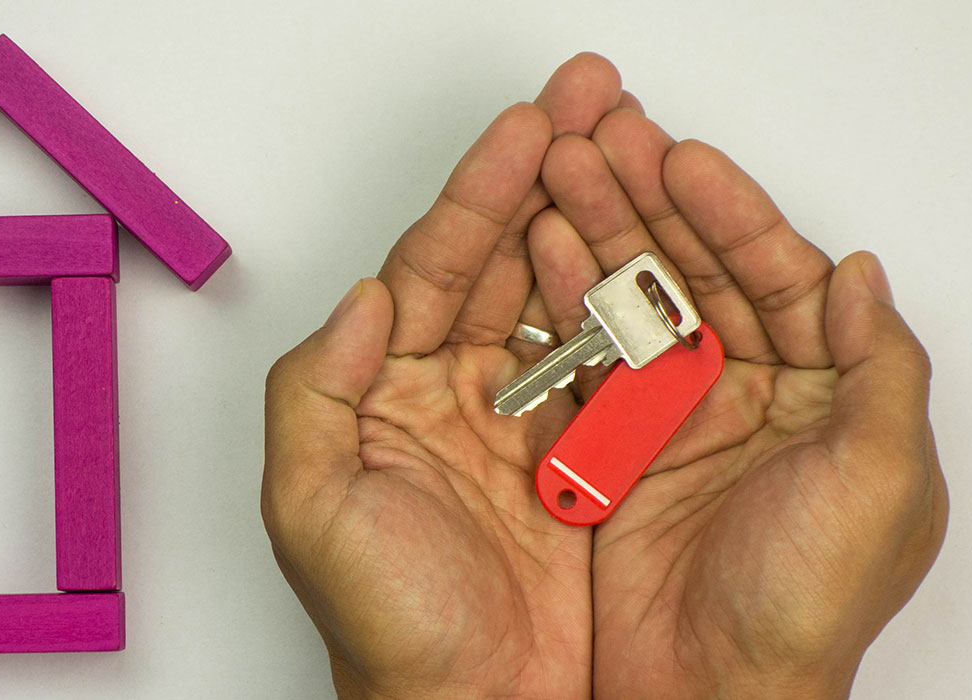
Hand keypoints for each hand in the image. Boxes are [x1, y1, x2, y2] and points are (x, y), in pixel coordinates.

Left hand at [260, 57, 639, 699]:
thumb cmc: (384, 627)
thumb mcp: (311, 506)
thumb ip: (320, 389)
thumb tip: (365, 295)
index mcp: (384, 391)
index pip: (436, 263)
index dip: (482, 188)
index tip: (531, 123)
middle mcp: (452, 394)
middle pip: (504, 257)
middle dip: (549, 172)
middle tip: (595, 99)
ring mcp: (521, 423)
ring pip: (561, 295)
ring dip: (596, 219)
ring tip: (636, 147)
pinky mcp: (581, 461)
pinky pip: (611, 363)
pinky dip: (634, 305)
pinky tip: (660, 251)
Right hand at [528, 104, 947, 697]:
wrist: (708, 698)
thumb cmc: (806, 609)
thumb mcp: (882, 481)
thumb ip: (881, 370)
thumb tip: (863, 275)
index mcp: (831, 400)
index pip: (784, 278)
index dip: (734, 214)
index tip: (684, 162)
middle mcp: (760, 403)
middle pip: (706, 276)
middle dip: (654, 205)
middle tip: (604, 144)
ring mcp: (686, 426)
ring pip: (644, 305)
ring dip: (605, 237)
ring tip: (560, 177)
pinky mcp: (622, 454)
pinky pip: (594, 359)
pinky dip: (567, 304)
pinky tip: (543, 254)